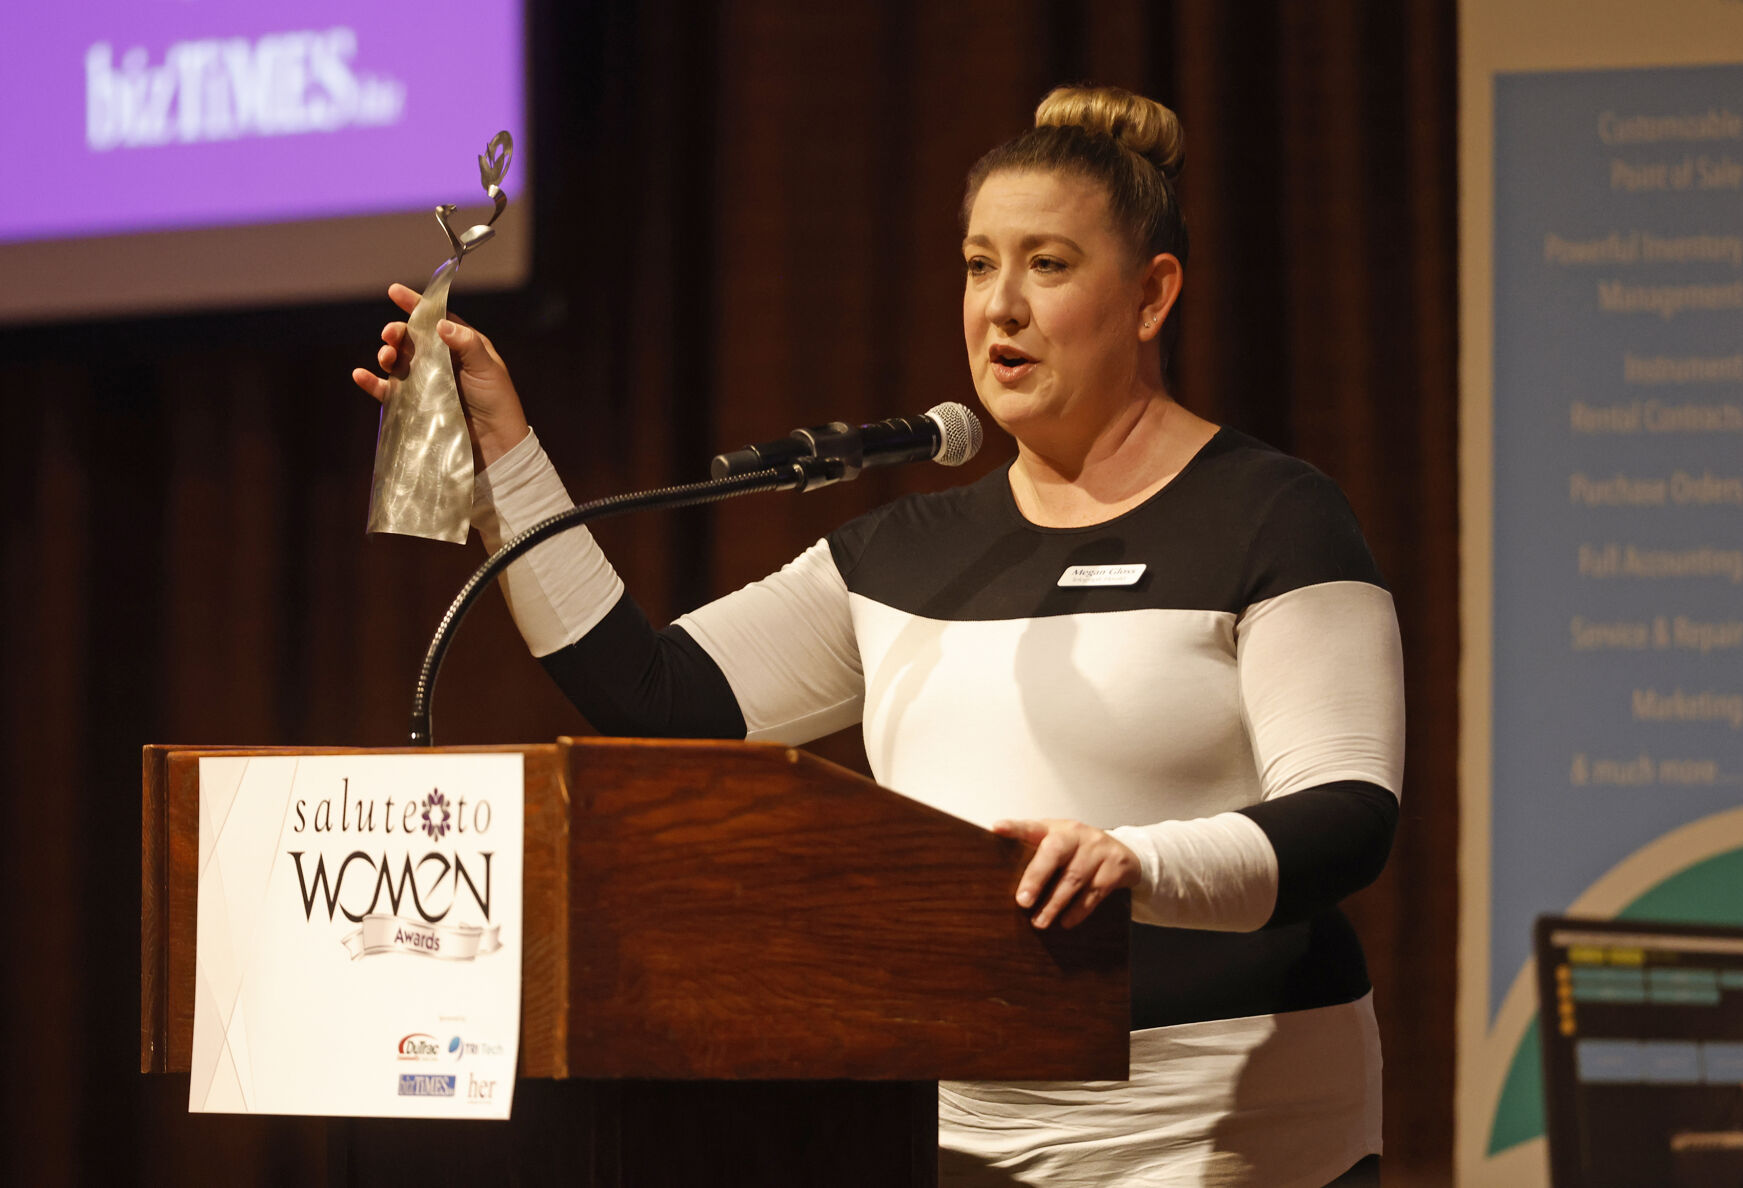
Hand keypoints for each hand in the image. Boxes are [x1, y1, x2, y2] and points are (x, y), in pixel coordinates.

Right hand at [351, 283, 530, 466]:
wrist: (496, 446)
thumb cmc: (498, 403)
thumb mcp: (488, 369)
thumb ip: (466, 344)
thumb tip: (440, 323)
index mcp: (460, 346)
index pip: (435, 320)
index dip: (415, 305)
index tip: (394, 291)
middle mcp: (440, 361)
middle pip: (411, 339)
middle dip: (397, 332)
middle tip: (390, 335)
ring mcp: (426, 383)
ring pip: (397, 362)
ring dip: (386, 354)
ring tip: (386, 357)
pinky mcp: (414, 405)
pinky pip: (388, 391)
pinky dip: (372, 382)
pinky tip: (361, 375)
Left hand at [992, 818, 1140, 929]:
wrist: (1124, 853)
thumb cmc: (1080, 851)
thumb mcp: (1059, 845)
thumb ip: (1036, 854)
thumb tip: (1001, 879)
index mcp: (1056, 828)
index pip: (1032, 826)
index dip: (1015, 828)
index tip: (997, 829)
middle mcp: (1076, 834)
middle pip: (1054, 852)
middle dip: (1036, 877)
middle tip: (1022, 901)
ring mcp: (1098, 849)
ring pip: (1073, 878)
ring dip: (1055, 903)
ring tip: (1040, 922)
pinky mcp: (1115, 866)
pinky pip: (1094, 892)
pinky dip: (1078, 910)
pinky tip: (1066, 921)